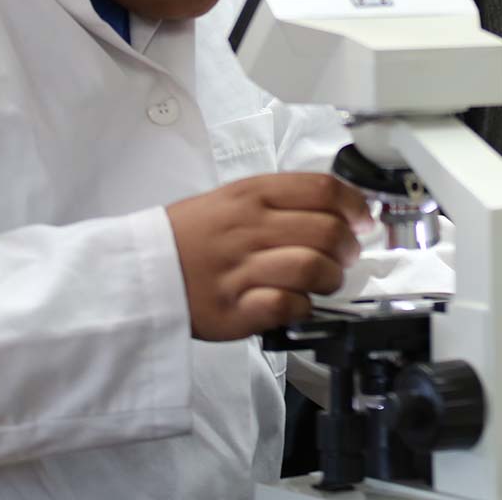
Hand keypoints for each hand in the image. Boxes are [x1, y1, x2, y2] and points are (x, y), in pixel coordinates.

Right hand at [166, 173, 369, 340]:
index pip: (323, 189)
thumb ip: (283, 200)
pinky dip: (302, 307)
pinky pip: (285, 307)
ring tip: (326, 282)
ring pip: (312, 268)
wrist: (136, 272)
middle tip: (347, 256)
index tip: (365, 220)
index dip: (355, 205)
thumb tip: (342, 209)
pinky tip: (298, 304)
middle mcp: (249, 228)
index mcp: (252, 194)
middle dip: (350, 247)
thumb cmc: (192, 234)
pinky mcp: (231, 312)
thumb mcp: (234, 198)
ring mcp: (240, 271)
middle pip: (327, 231)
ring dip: (332, 279)